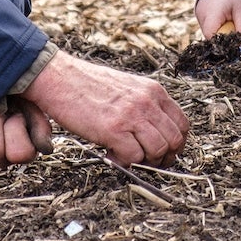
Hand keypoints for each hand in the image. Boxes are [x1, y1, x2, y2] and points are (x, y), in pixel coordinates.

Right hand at [22, 49, 188, 167]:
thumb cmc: (87, 84)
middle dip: (164, 158)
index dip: (177, 144)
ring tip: (126, 157)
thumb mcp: (127, 87)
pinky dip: (124, 163)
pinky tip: (111, 155)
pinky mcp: (114, 129)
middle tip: (147, 162)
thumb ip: (144, 105)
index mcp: (153, 91)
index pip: (182, 123)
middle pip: (174, 140)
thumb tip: (154, 132)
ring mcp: (131, 115)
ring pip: (157, 150)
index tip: (166, 153)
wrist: (59, 78)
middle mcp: (147, 102)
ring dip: (145, 161)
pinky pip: (133, 157)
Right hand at [194, 0, 240, 40]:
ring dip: (218, 30)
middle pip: (210, 37)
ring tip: (227, 18)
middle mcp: (201, 15)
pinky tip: (221, 15)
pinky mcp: (198, 13)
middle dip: (222, 37)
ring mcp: (198, 14)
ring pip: (208, 32)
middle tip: (233, 27)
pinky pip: (206, 25)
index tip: (233, 43)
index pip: (212, 38)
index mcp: (212, 15)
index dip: (222, 44)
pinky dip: (214, 25)